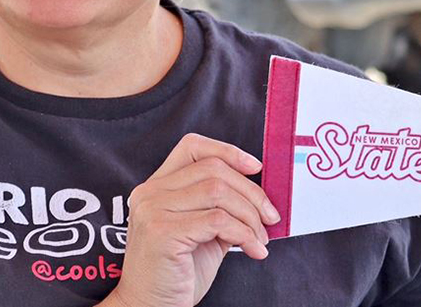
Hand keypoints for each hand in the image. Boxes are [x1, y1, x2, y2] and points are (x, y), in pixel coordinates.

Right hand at [104, 133, 280, 306]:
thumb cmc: (177, 274)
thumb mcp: (203, 233)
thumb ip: (221, 208)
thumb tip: (258, 194)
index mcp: (156, 186)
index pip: (192, 147)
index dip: (227, 151)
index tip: (255, 168)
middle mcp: (150, 192)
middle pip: (213, 169)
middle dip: (251, 192)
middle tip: (270, 218)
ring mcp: (153, 209)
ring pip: (218, 192)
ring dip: (250, 216)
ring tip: (260, 239)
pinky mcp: (162, 231)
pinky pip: (218, 220)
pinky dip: (245, 234)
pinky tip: (253, 250)